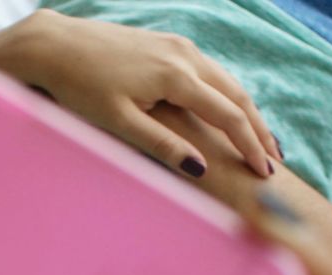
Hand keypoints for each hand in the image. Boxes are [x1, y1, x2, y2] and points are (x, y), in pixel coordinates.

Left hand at [0, 10, 278, 179]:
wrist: (56, 45)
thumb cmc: (81, 86)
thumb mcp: (119, 122)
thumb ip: (162, 144)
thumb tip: (200, 167)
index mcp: (176, 76)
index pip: (228, 115)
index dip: (249, 146)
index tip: (264, 174)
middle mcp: (185, 55)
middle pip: (237, 96)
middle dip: (259, 131)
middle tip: (275, 163)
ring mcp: (178, 45)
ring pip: (227, 81)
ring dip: (247, 112)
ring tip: (261, 142)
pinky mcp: (168, 43)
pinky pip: (210, 72)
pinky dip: (227, 95)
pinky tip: (230, 112)